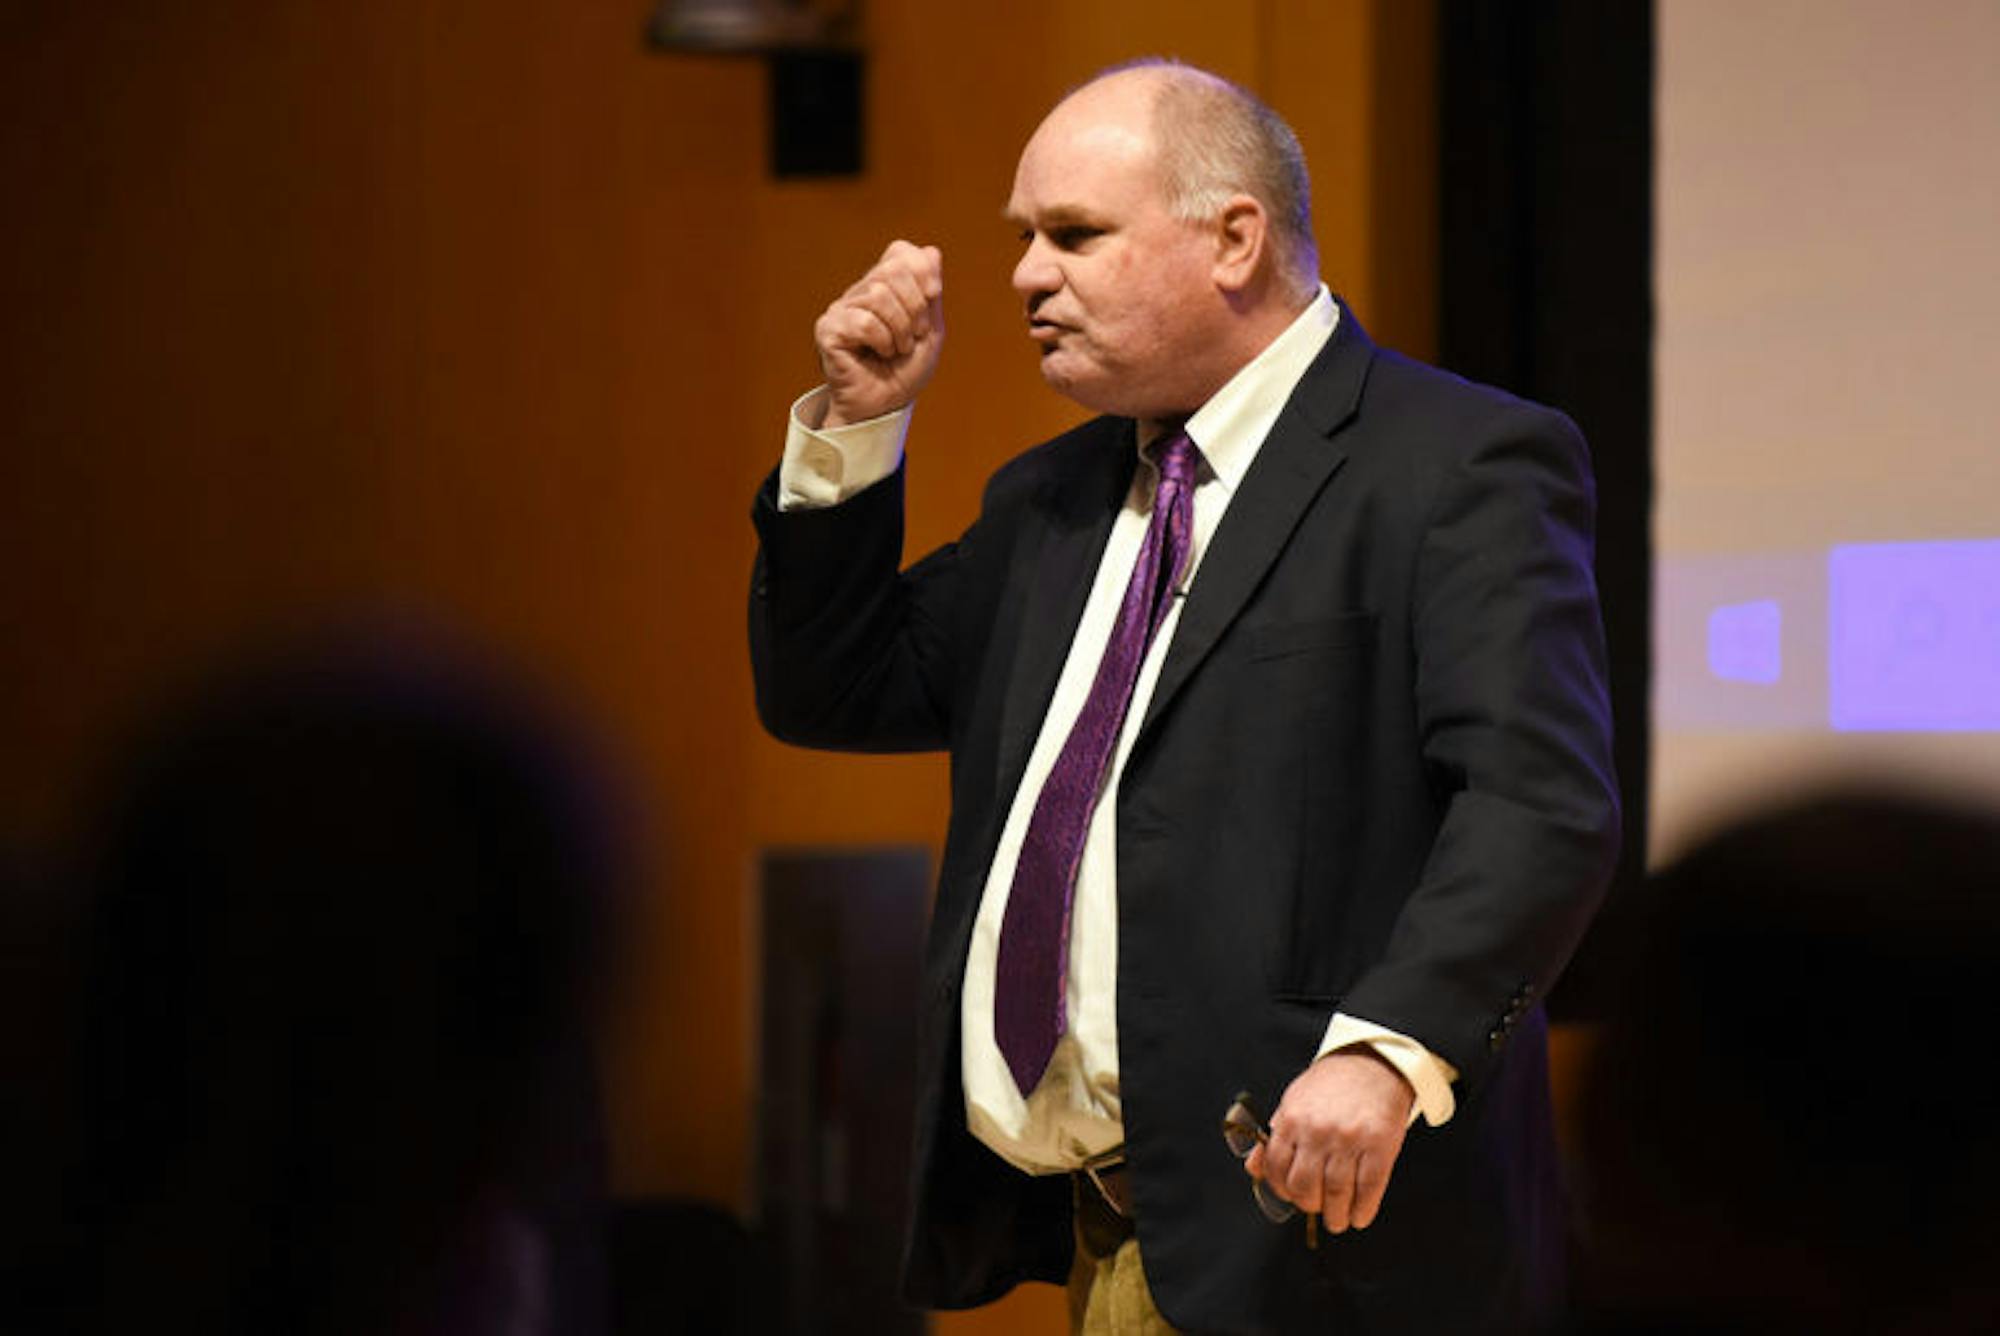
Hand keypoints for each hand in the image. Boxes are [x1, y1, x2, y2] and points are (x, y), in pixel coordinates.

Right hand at [814, 240, 945, 427]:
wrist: (885, 407)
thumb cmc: (905, 372)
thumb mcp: (930, 329)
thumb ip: (931, 291)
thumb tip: (931, 251)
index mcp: (883, 286)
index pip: (901, 252)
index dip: (923, 273)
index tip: (931, 300)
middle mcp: (859, 292)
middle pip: (893, 270)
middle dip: (915, 307)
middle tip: (912, 337)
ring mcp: (841, 309)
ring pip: (878, 295)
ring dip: (899, 330)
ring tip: (896, 350)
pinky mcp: (828, 329)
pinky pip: (864, 322)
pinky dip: (881, 341)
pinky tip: (878, 355)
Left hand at [1244, 1048, 1413, 1233]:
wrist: (1373, 1064)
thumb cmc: (1330, 1086)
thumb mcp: (1293, 1102)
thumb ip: (1273, 1137)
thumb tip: (1253, 1168)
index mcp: (1292, 1120)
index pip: (1277, 1168)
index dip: (1282, 1189)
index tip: (1291, 1196)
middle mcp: (1318, 1131)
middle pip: (1306, 1186)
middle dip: (1309, 1205)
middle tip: (1316, 1209)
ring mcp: (1350, 1139)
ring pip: (1337, 1192)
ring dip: (1336, 1215)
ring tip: (1338, 1220)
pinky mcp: (1380, 1145)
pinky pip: (1369, 1188)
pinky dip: (1363, 1209)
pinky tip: (1359, 1216)